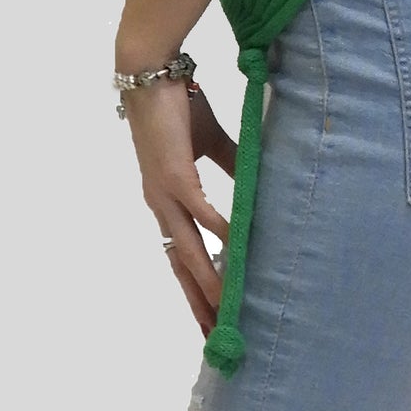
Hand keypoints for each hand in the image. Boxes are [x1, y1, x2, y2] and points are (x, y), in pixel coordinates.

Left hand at [121, 77, 234, 334]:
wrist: (151, 74)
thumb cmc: (178, 107)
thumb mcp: (212, 144)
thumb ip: (234, 168)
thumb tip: (258, 187)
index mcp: (168, 201)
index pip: (182, 255)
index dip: (196, 287)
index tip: (213, 315)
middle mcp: (162, 206)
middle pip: (181, 265)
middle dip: (198, 302)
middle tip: (216, 336)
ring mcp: (165, 194)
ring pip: (188, 249)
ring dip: (206, 281)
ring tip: (225, 308)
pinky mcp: (174, 176)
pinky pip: (200, 213)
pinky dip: (217, 234)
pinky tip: (233, 252)